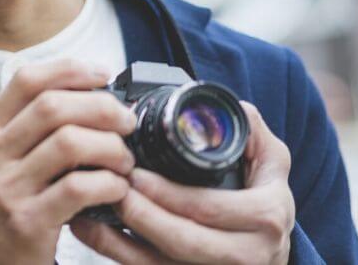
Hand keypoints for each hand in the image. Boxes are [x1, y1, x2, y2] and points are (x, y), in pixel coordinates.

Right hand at [0, 60, 137, 264]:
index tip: (103, 75)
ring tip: (124, 161)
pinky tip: (116, 189)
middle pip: (53, 106)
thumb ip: (34, 126)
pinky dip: (110, 184)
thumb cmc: (11, 205)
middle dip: (102, 108)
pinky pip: (80, 188)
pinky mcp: (27, 221)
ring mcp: (5, 189)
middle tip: (126, 123)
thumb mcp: (5, 159)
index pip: (27, 81)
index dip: (70, 70)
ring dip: (110, 147)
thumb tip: (93, 92)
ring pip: (70, 142)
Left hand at [69, 102, 294, 264]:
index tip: (133, 174)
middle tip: (109, 188)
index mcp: (264, 218)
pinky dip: (115, 255)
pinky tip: (91, 233)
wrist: (271, 252)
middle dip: (139, 216)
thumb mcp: (270, 163)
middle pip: (182, 241)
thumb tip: (212, 107)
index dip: (166, 193)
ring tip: (86, 211)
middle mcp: (245, 256)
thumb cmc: (265, 201)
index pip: (207, 207)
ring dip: (117, 242)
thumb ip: (248, 130)